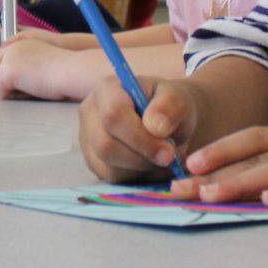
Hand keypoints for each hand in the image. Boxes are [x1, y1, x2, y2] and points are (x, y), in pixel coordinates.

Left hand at [0, 39, 104, 101]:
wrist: (73, 71)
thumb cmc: (66, 71)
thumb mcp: (40, 63)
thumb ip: (23, 67)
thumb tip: (4, 84)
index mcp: (21, 41)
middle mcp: (12, 47)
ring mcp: (8, 59)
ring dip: (8, 90)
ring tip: (32, 88)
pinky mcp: (7, 73)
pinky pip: (1, 93)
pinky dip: (15, 97)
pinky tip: (32, 92)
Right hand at [76, 77, 198, 183]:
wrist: (166, 121)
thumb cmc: (170, 107)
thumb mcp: (179, 99)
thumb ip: (171, 106)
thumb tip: (155, 127)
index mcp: (108, 90)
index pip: (113, 115)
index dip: (140, 137)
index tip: (168, 150)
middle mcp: (90, 113)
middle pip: (105, 145)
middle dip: (142, 157)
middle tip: (169, 158)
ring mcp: (88, 139)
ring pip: (108, 165)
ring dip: (141, 168)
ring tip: (160, 156)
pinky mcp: (94, 161)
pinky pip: (111, 177)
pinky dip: (136, 176)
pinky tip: (149, 163)